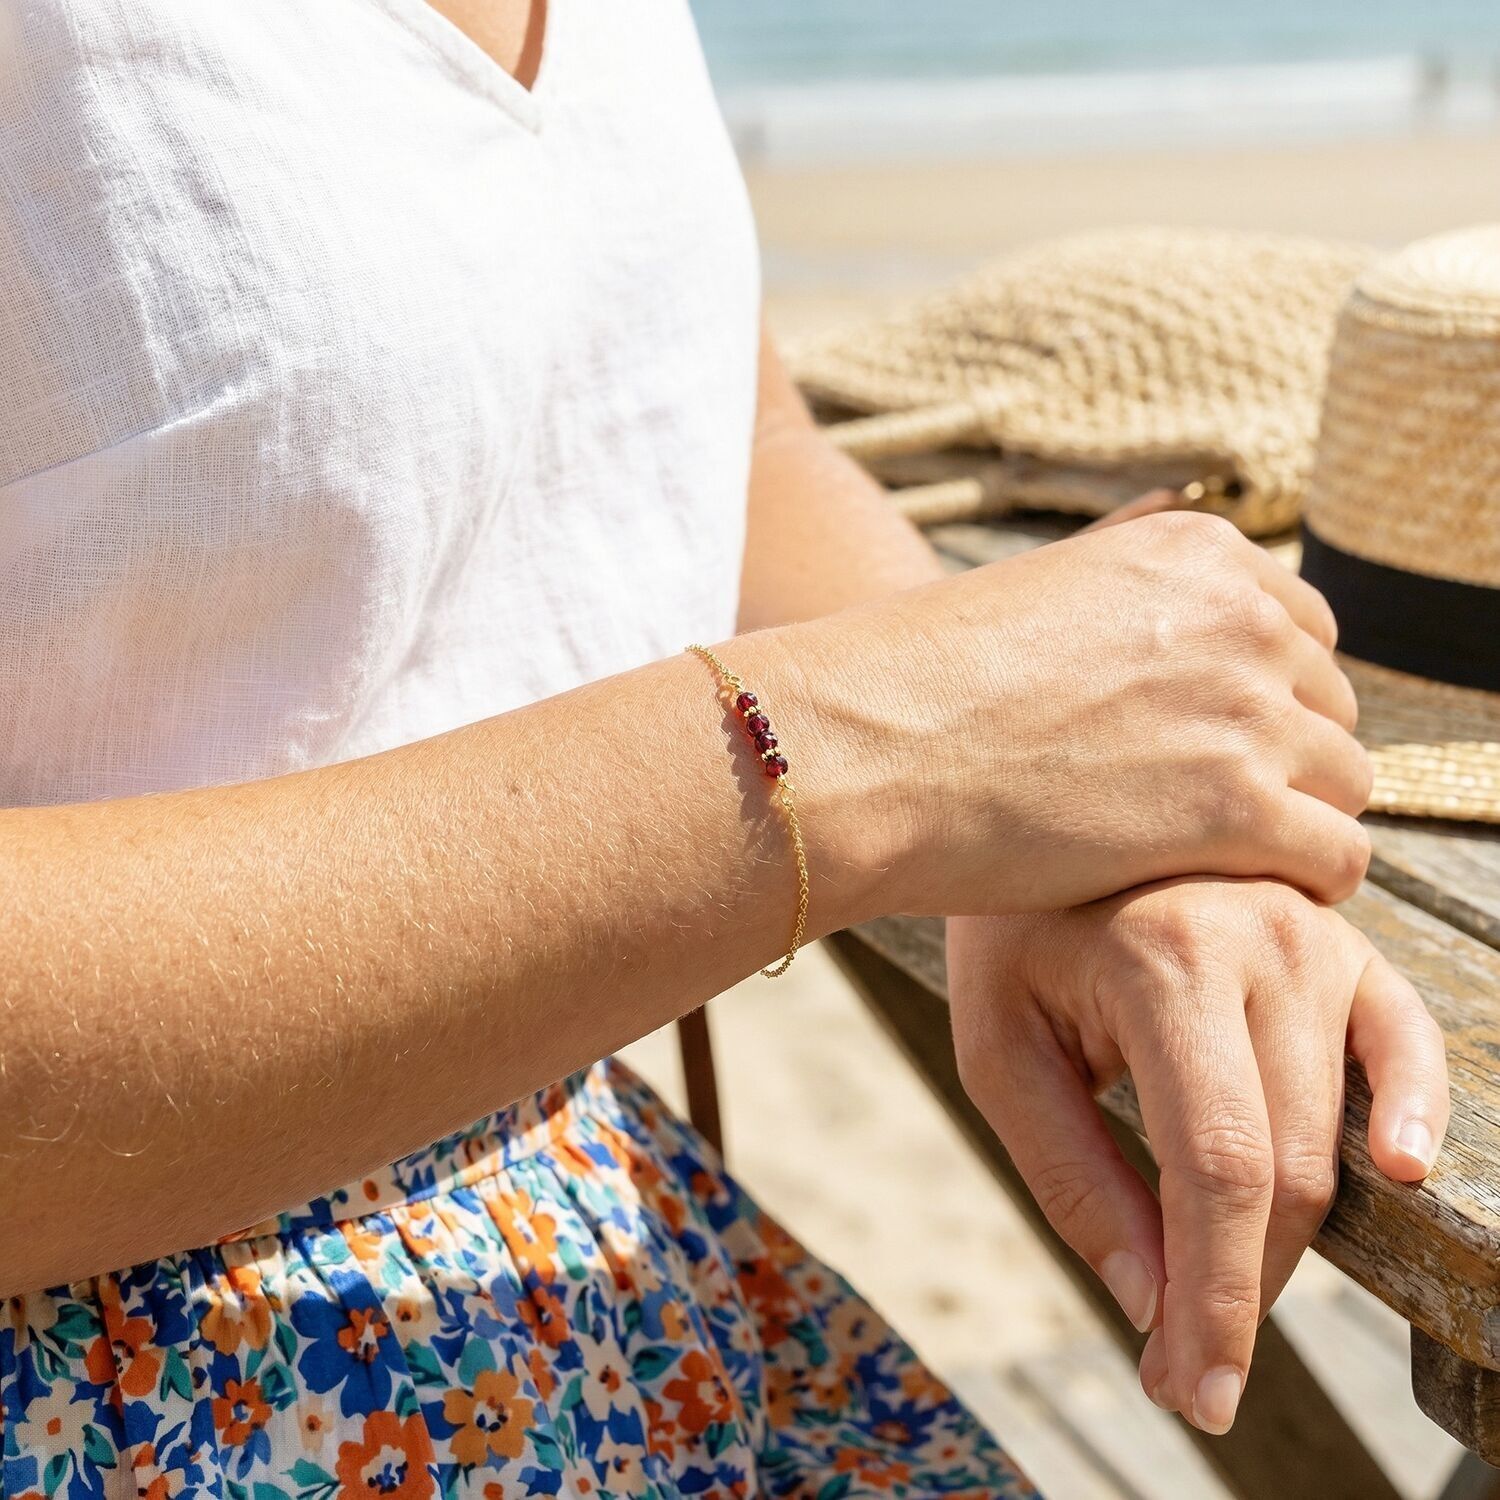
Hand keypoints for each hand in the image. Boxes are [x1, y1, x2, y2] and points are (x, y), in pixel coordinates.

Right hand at [783, 510, 1370, 918]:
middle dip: (1282, 762)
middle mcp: (1240, 617)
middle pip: (1329, 705)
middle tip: (1204, 816)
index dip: (1265, 700)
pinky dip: (1303, 882)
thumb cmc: (921, 683)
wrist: (865, 748)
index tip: (1211, 749)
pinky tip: (1241, 893)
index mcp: (1196, 554)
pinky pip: (1340, 857)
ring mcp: (1246, 710)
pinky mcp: (1236, 808)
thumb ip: (1129, 584)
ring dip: (1292, 824)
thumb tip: (1171, 546)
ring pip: (1344, 783)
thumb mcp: (1042, 592)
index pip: (1303, 629)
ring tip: (1215, 861)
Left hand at [946, 885, 1449, 1434]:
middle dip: (1242, 1290)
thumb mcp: (1002, 1047)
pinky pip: (1404, 1039)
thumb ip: (1075, 1173)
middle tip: (1187, 1371)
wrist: (1040, 808)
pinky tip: (1398, 1170)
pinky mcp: (1343, 938)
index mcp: (1162, 961)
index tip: (1193, 1393)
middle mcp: (1257, 941)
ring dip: (1293, 1244)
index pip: (1218, 1168)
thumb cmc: (1010, 934)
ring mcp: (1313, 932)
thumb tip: (1153, 1304)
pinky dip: (1411, 1111)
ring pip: (1334, 1133)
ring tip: (1229, 1309)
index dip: (1217, 1299)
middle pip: (1285, 1166)